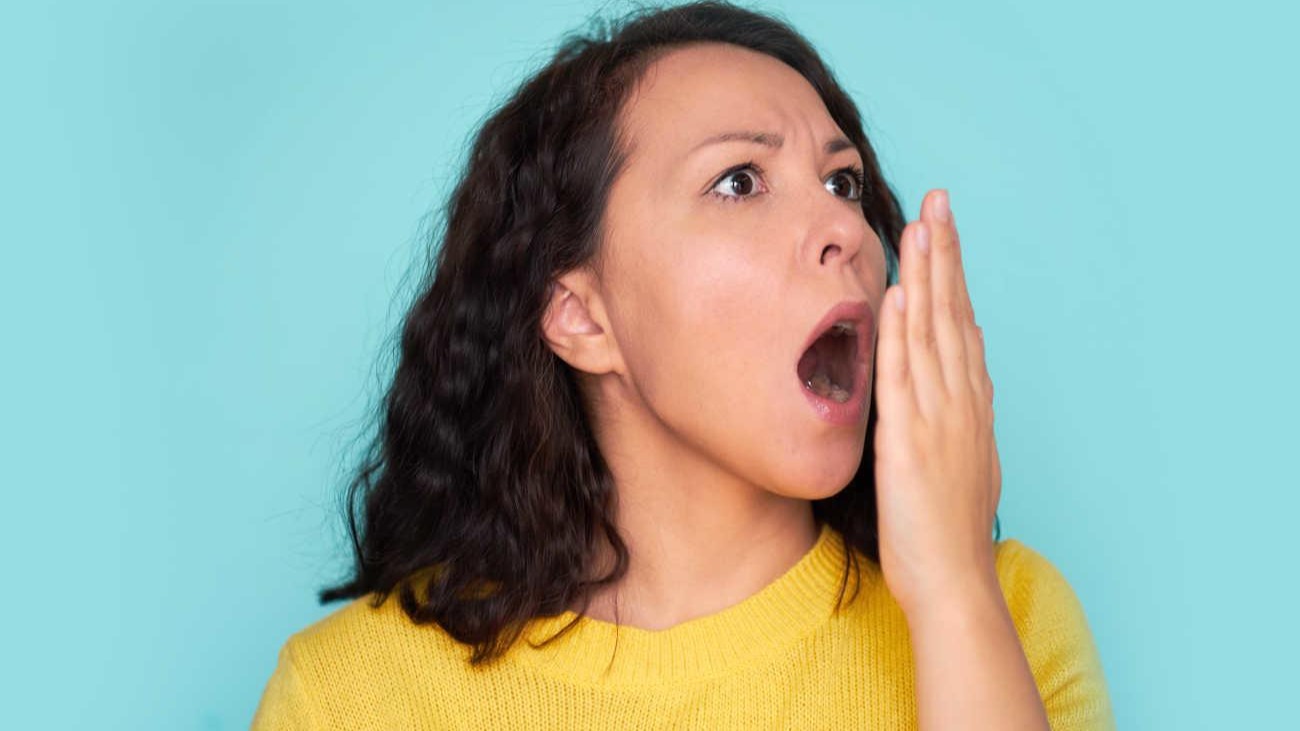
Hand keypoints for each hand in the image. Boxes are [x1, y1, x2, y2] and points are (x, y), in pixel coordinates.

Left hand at [872, 189, 1001, 616]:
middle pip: (953, 314)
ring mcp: (938, 417)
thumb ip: (962, 411)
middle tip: (940, 199)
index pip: (962, 324)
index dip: (954, 274)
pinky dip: (904, 331)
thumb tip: (968, 366)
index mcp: (969, 405)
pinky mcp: (910, 439)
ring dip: (929, 275)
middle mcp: (959, 401)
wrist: (952, 581)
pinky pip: (906, 374)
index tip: (946, 230)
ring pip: (933, 332)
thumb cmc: (947, 529)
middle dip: (945, 254)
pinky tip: (903, 292)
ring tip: (924, 223)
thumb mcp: (963, 460)